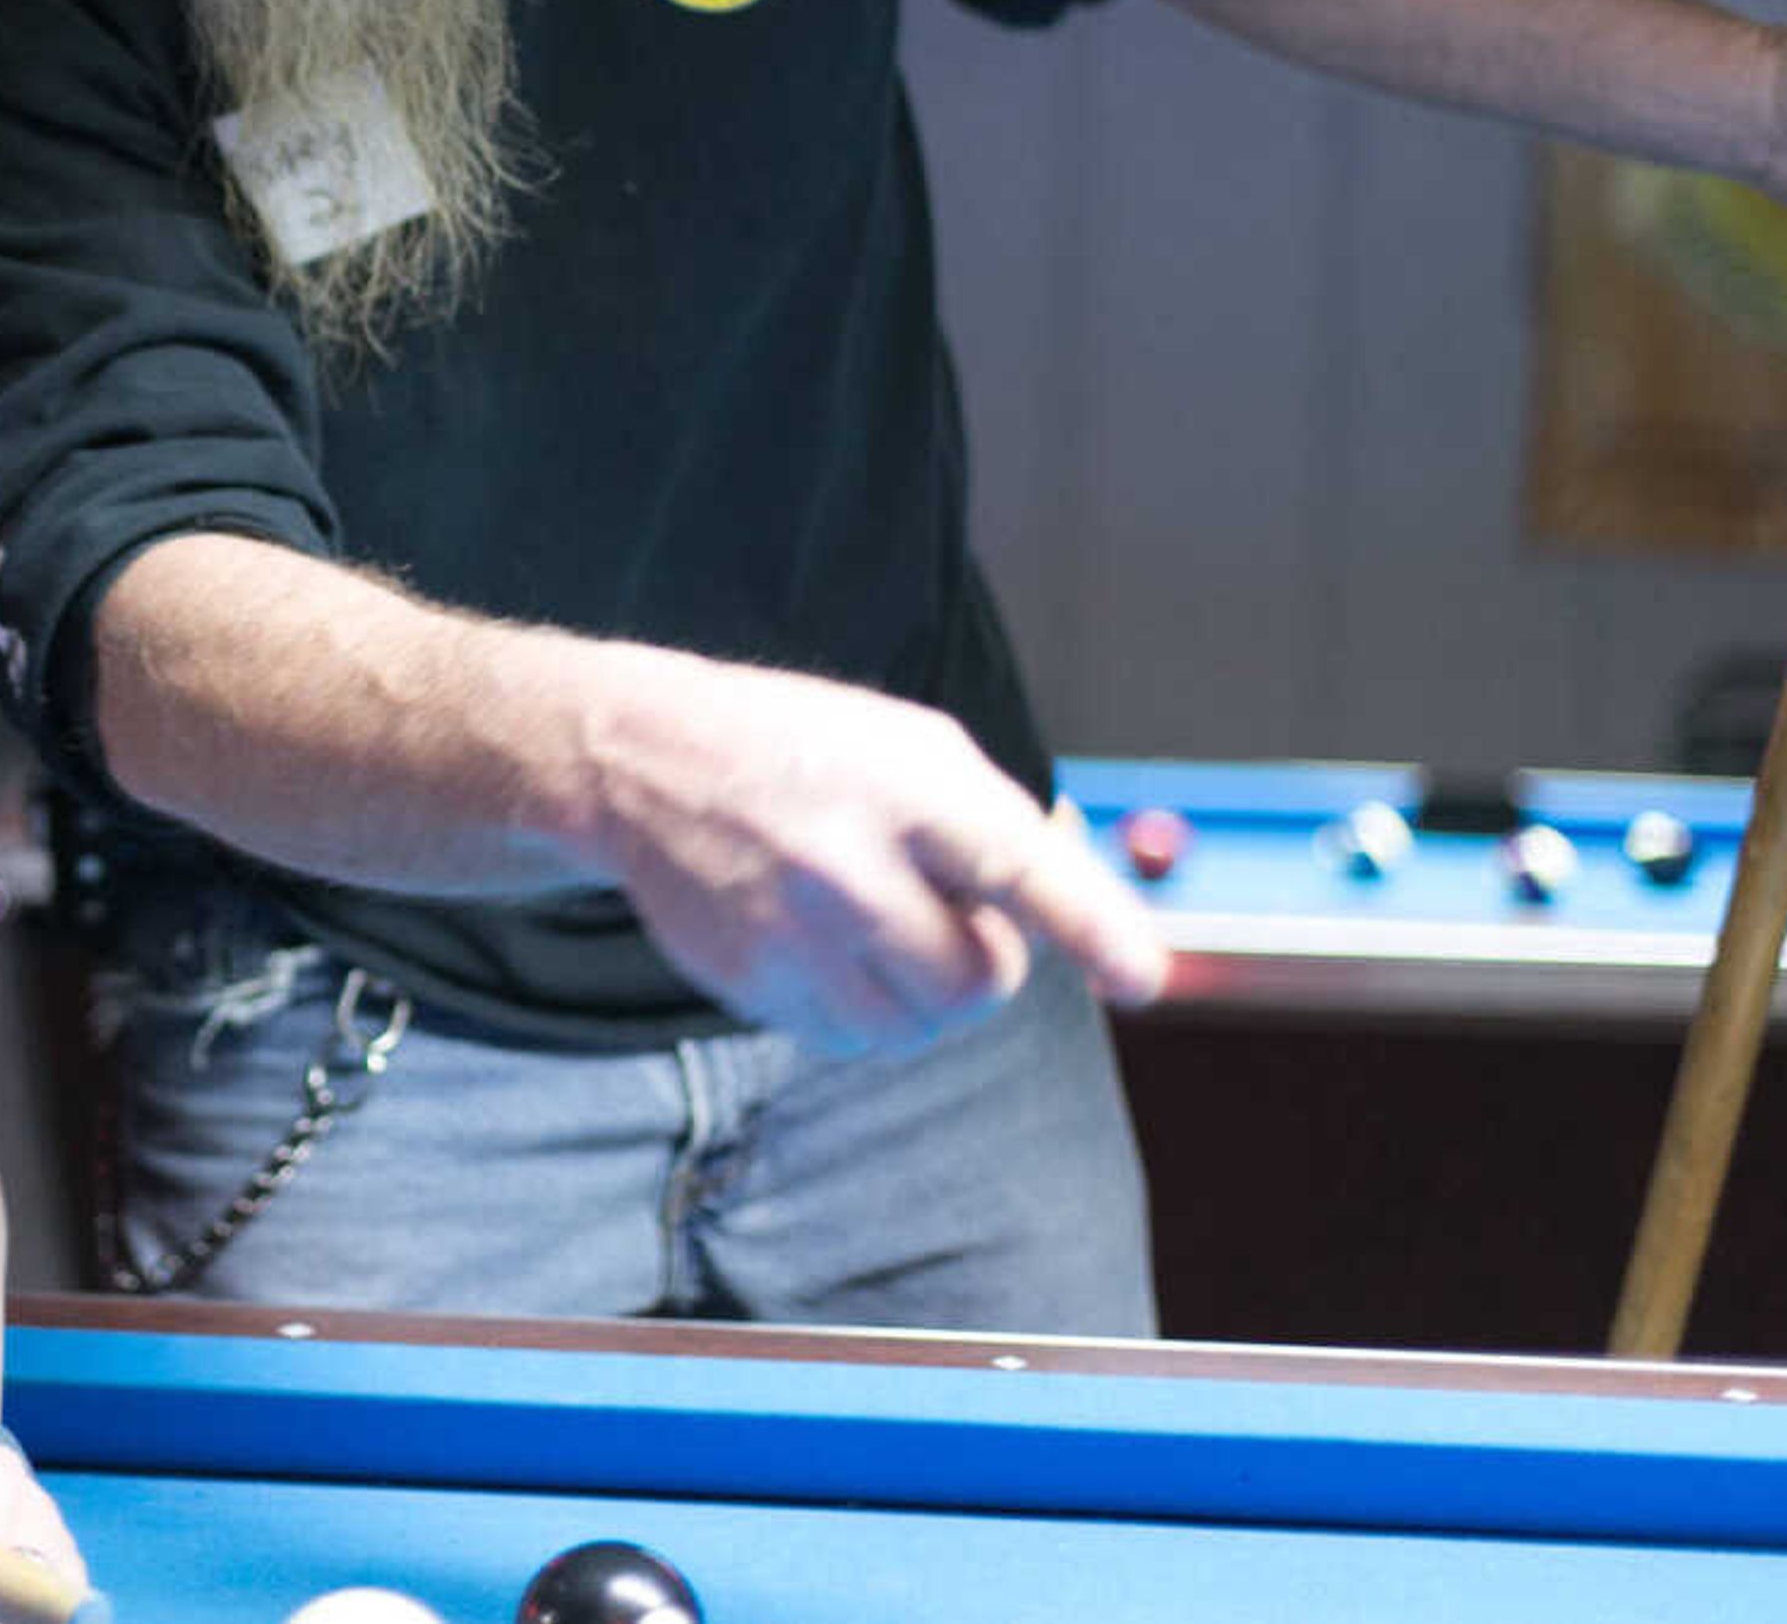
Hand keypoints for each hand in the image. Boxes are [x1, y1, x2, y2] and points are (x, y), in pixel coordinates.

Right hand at [577, 650, 1166, 1057]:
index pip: (1016, 865)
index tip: (1142, 977)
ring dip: (924, 993)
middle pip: (976, 982)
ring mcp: (791, 935)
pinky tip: (832, 949)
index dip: (1089, 926)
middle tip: (949, 910)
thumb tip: (1087, 924)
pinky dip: (864, 1011)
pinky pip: (851, 1041)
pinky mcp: (750, 984)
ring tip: (881, 923)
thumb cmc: (801, 747)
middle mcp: (846, 866)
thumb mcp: (913, 744)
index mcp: (902, 787)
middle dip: (985, 961)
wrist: (644, 764)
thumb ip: (1001, 826)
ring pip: (917, 1027)